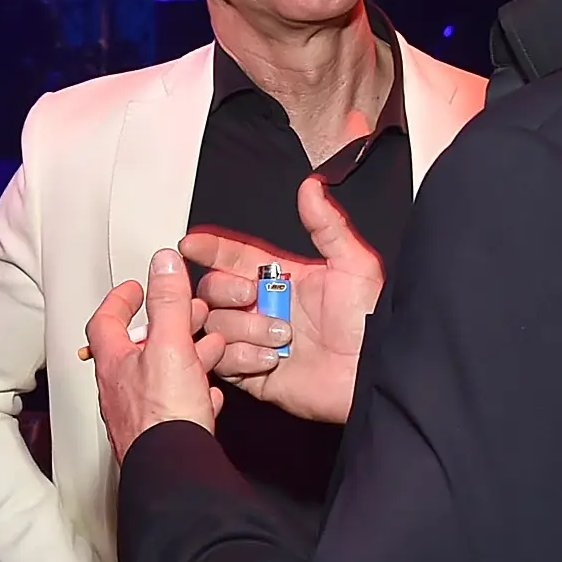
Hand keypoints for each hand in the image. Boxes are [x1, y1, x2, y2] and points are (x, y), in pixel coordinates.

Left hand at [88, 249, 220, 460]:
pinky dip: (193, 392)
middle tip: (186, 313)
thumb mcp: (169, 345)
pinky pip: (176, 407)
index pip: (105, 321)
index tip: (136, 287)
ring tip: (210, 348)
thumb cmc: (165, 414)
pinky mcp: (160, 436)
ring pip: (160, 376)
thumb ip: (167, 302)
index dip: (120, 300)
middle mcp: (119, 389)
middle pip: (136, 347)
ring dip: (184, 357)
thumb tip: (163, 262)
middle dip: (166, 326)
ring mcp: (138, 414)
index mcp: (114, 362)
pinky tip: (209, 394)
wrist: (174, 470)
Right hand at [181, 177, 382, 427]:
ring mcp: (255, 340)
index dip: (211, 248)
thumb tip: (312, 186)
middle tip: (252, 297)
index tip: (191, 243)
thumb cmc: (368, 322)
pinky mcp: (253, 373)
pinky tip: (272, 358)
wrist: (371, 374)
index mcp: (281, 278)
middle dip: (226, 290)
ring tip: (281, 337)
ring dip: (244, 329)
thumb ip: (327, 225)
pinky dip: (243, 358)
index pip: (234, 256)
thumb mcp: (353, 265)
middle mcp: (263, 307)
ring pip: (216, 324)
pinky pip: (224, 361)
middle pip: (214, 289)